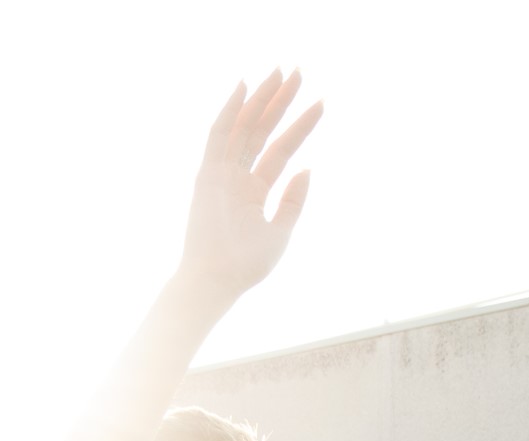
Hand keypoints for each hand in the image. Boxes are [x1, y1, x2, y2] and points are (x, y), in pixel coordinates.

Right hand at [178, 71, 322, 304]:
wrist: (216, 280)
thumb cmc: (246, 265)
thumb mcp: (281, 231)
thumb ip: (293, 200)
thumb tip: (307, 169)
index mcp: (254, 190)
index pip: (282, 148)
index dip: (301, 125)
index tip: (321, 102)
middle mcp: (237, 175)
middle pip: (263, 129)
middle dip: (281, 100)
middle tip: (299, 71)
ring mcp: (221, 172)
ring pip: (244, 125)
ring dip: (262, 98)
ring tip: (281, 72)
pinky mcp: (207, 173)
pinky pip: (219, 134)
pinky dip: (230, 110)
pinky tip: (245, 86)